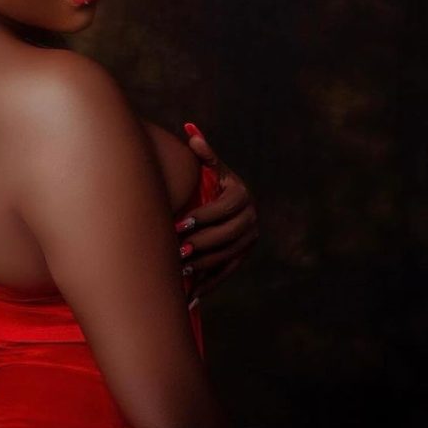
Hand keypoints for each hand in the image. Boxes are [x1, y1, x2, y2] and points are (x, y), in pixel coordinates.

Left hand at [176, 122, 258, 302]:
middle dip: (201, 244)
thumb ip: (203, 154)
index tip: (180, 224)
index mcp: (241, 195)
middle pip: (226, 235)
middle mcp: (250, 219)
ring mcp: (248, 241)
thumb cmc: (207, 184)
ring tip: (179, 270)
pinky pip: (225, 273)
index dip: (202, 217)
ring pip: (226, 257)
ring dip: (203, 265)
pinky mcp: (242, 258)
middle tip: (177, 250)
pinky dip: (208, 285)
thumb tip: (191, 131)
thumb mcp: (209, 169)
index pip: (224, 209)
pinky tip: (188, 296)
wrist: (223, 206)